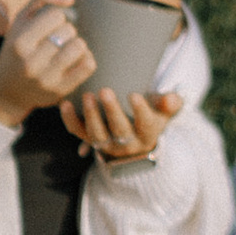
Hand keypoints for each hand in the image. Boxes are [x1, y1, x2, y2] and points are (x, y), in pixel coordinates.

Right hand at [0, 0, 98, 125]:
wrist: (7, 91)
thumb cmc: (16, 51)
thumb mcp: (19, 21)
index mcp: (20, 42)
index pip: (57, 15)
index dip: (57, 17)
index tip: (49, 25)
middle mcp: (31, 62)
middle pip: (69, 30)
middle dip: (67, 30)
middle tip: (59, 37)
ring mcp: (46, 79)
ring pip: (79, 46)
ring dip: (77, 43)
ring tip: (69, 46)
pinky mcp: (59, 90)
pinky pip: (87, 66)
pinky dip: (87, 57)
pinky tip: (77, 58)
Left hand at [62, 84, 183, 164]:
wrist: (135, 140)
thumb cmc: (152, 116)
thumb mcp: (164, 111)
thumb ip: (170, 103)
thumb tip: (170, 99)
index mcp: (147, 134)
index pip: (146, 124)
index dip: (140, 111)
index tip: (134, 95)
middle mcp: (127, 144)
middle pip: (119, 131)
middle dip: (111, 111)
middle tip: (105, 90)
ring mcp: (107, 143)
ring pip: (97, 135)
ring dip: (90, 116)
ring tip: (87, 96)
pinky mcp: (90, 140)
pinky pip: (78, 133)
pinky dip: (70, 120)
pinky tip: (65, 103)